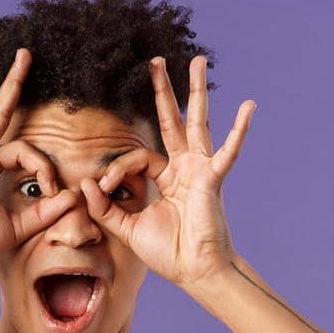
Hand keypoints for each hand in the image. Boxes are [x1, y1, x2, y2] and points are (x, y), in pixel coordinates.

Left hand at [76, 54, 255, 288]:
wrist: (194, 271)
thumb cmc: (167, 252)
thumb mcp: (127, 229)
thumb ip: (105, 208)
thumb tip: (84, 186)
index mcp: (165, 178)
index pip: (137, 157)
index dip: (116, 169)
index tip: (104, 187)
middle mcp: (183, 168)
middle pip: (171, 121)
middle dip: (162, 92)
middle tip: (154, 61)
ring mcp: (200, 170)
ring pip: (196, 123)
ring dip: (195, 92)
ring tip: (196, 61)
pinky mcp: (212, 179)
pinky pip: (227, 152)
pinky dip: (239, 130)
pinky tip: (249, 106)